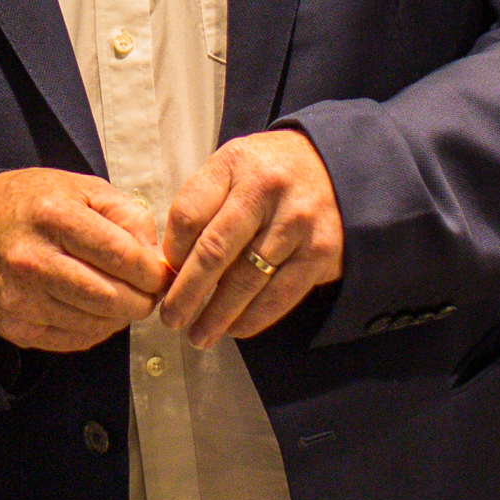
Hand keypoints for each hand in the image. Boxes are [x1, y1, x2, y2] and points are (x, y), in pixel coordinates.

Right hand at [0, 169, 172, 354]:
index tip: (161, 274)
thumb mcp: (82, 188)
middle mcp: (33, 259)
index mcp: (54, 215)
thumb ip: (126, 215)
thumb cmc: (34, 204)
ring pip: (96, 323)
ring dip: (121, 316)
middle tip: (149, 293)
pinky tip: (96, 310)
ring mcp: (20, 297)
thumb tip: (155, 258)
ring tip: (122, 298)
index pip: (121, 255)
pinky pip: (74, 339)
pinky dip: (96, 329)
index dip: (153, 272)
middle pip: (110, 297)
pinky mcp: (15, 325)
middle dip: (142, 300)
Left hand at [158, 130, 343, 347]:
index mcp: (235, 164)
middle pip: (214, 251)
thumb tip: (174, 263)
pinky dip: (254, 317)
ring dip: (217, 314)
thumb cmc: (269, 173)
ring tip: (198, 335)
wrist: (334, 167)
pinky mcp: (320, 252)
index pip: (189, 214)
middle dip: (187, 292)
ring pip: (246, 279)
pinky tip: (235, 328)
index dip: (172, 252)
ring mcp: (297, 222)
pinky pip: (280, 294)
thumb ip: (203, 204)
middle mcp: (267, 190)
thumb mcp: (233, 167)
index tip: (165, 275)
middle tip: (170, 318)